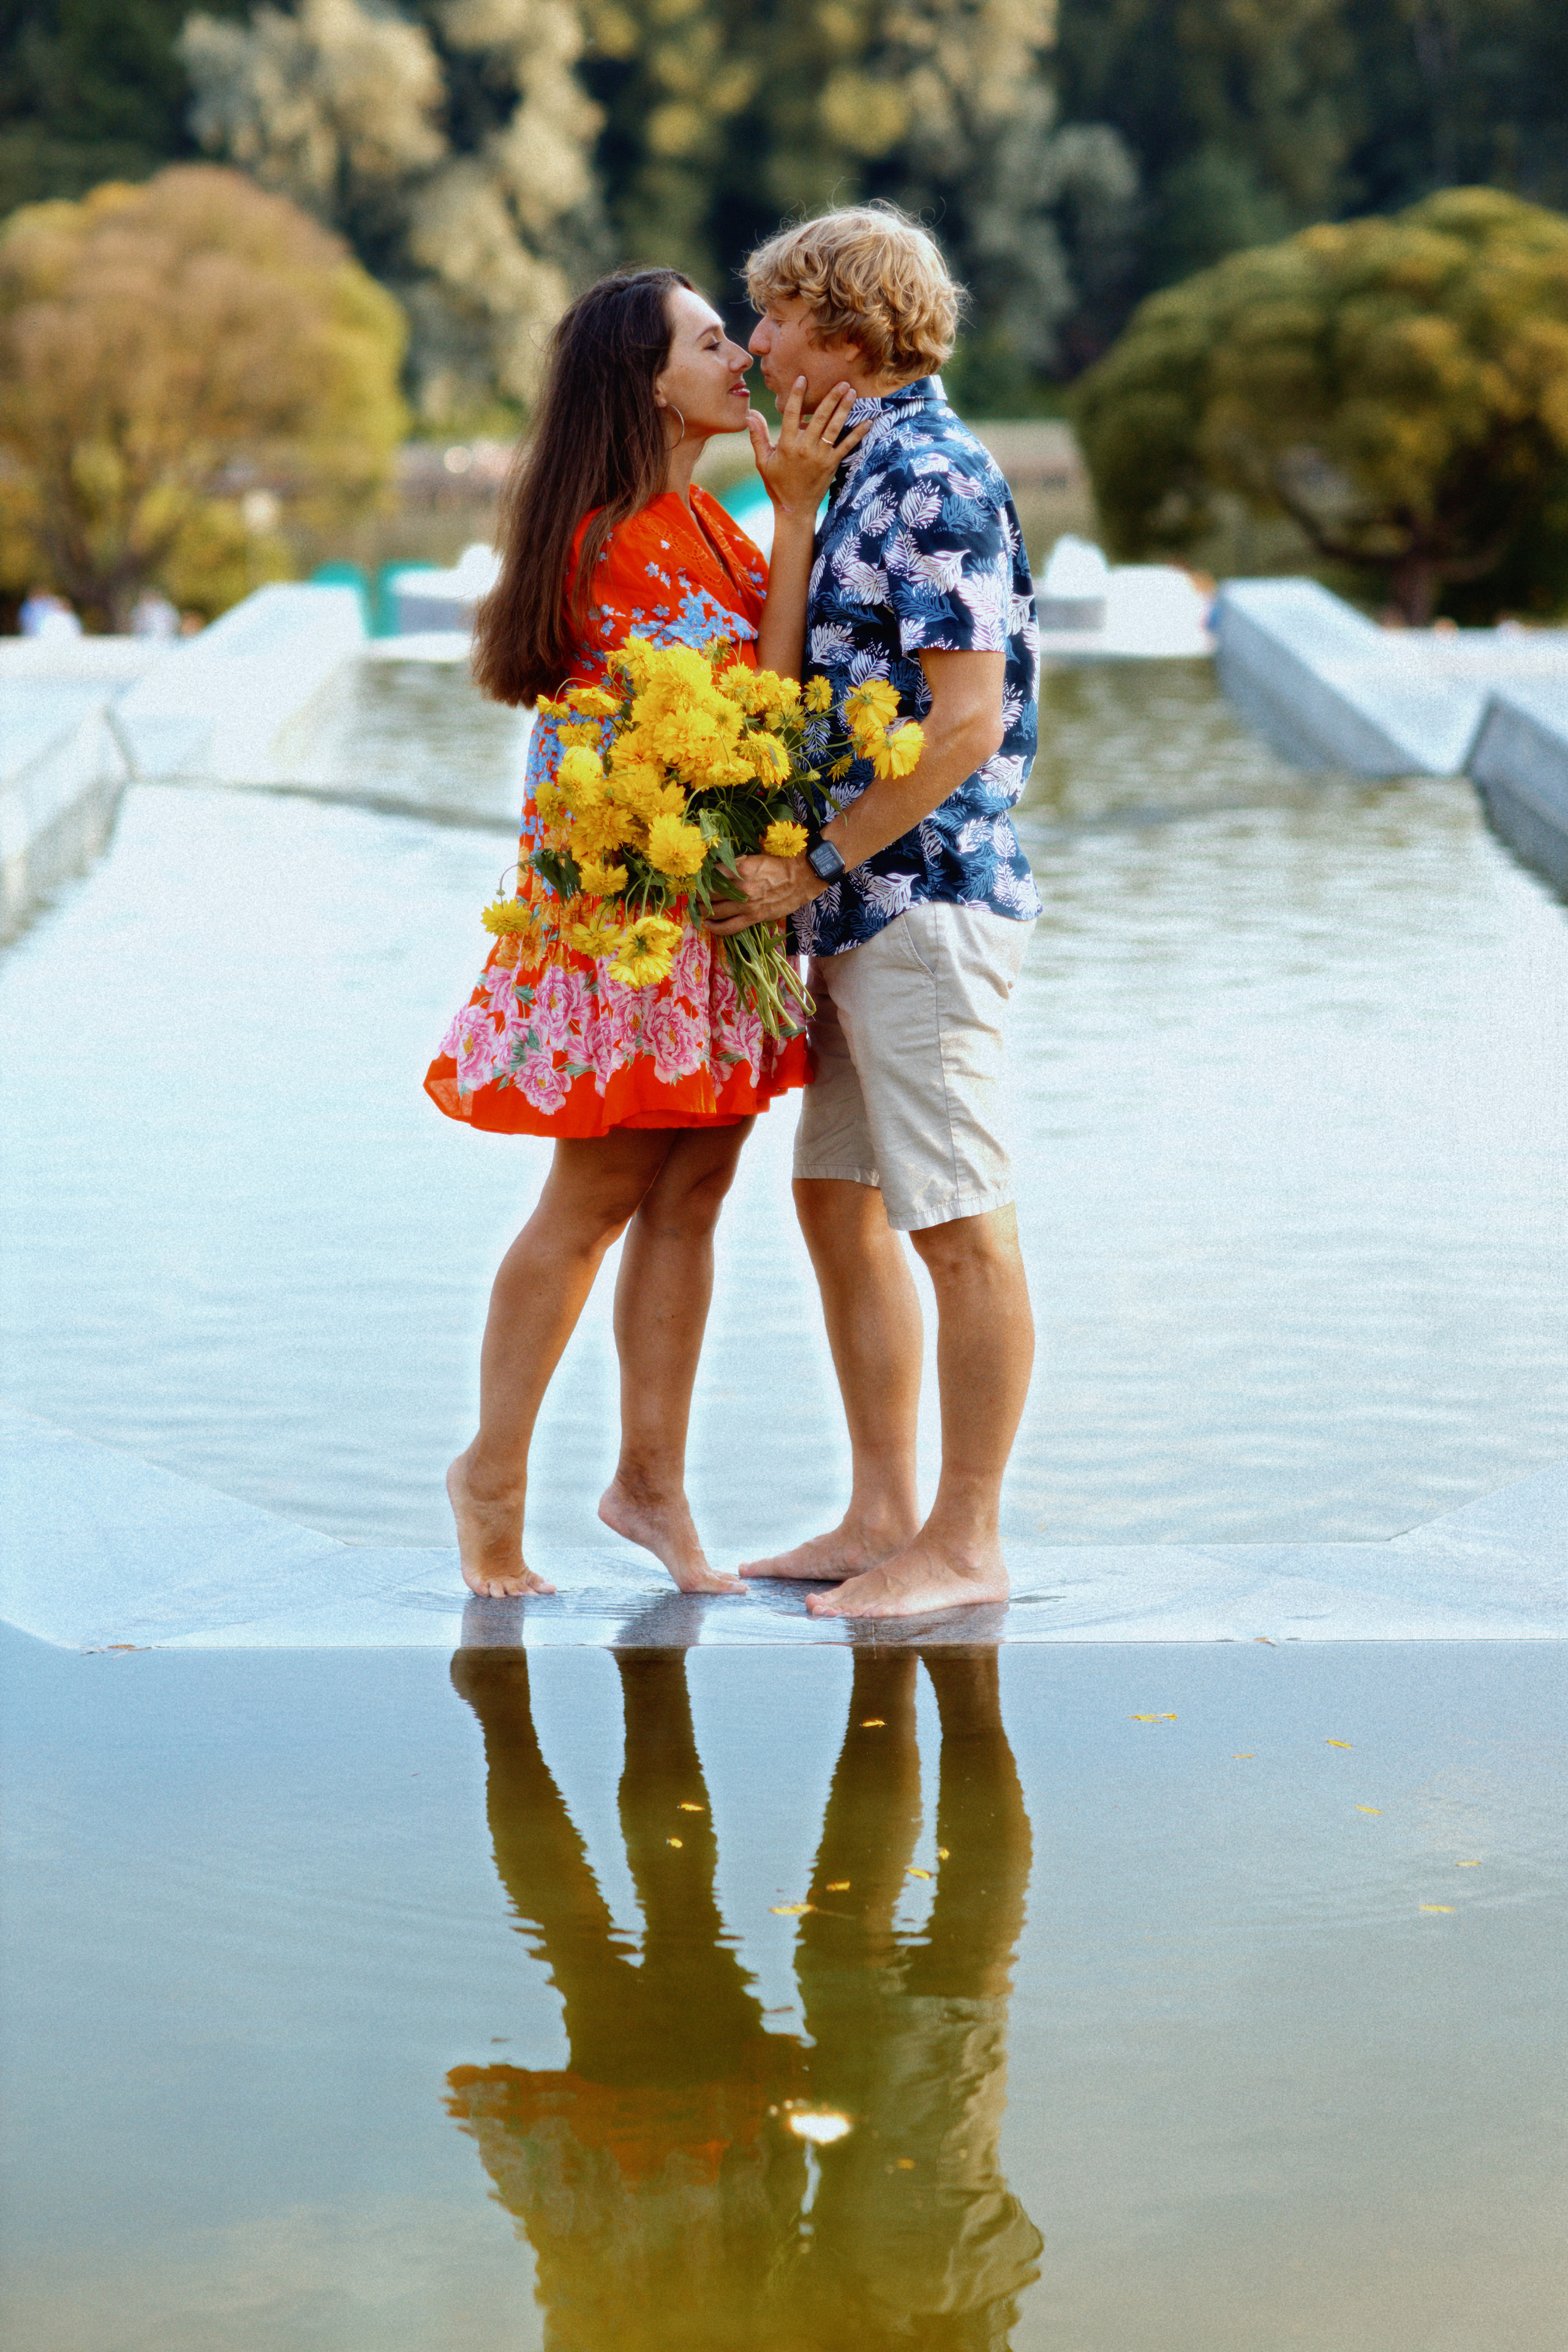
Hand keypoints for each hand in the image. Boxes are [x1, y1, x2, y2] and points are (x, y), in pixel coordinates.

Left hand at [706, 852, 823, 935]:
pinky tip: (708, 924)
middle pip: (709, 893)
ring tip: (695, 908)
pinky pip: (729, 927)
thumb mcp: (757, 855)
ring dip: (702, 910)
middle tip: (691, 894)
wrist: (804, 877)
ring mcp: (747, 904)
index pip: (712, 874)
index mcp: (741, 867)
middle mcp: (741, 887)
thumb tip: (721, 866)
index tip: (695, 878)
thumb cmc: (781, 863)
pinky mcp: (754, 917)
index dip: (700, 877)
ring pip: (715, 911)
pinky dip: (716, 927)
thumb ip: (738, 861)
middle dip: (697, 894)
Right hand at [747, 378, 869, 519]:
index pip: (792, 414)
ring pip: (834, 427)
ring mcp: (820, 456)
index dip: (796, 395)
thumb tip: (750, 415)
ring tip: (852, 392)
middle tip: (841, 381)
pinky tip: (868, 421)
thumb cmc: (777, 485)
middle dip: (831, 398)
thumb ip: (758, 437)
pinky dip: (858, 433)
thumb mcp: (763, 462)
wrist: (794, 509)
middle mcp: (805, 448)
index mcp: (787, 445)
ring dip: (844, 409)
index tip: (802, 378)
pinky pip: (847, 446)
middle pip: (819, 417)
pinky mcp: (832, 464)